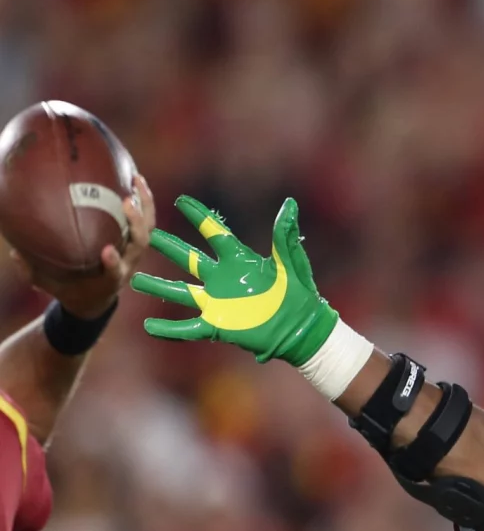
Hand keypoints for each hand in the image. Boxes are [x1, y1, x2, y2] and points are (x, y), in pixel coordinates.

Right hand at [10, 173, 154, 318]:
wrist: (94, 299)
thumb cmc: (69, 289)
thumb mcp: (48, 284)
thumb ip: (32, 271)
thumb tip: (15, 252)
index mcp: (108, 280)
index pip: (115, 272)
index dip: (114, 262)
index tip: (107, 251)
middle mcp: (126, 265)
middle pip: (140, 244)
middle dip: (136, 224)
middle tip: (126, 201)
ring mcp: (134, 253)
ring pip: (148, 229)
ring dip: (146, 205)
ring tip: (136, 178)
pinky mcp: (136, 243)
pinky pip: (145, 220)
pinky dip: (143, 201)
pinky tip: (133, 177)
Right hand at [131, 195, 338, 364]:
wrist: (303, 329)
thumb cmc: (300, 295)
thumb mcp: (291, 263)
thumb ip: (284, 236)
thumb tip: (289, 204)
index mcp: (239, 260)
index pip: (214, 233)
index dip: (199, 216)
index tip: (181, 201)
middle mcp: (222, 279)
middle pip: (188, 258)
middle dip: (166, 246)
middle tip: (144, 234)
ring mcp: (217, 303)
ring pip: (180, 292)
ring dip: (158, 287)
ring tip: (133, 280)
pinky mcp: (218, 326)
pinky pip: (188, 328)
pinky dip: (168, 329)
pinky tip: (149, 326)